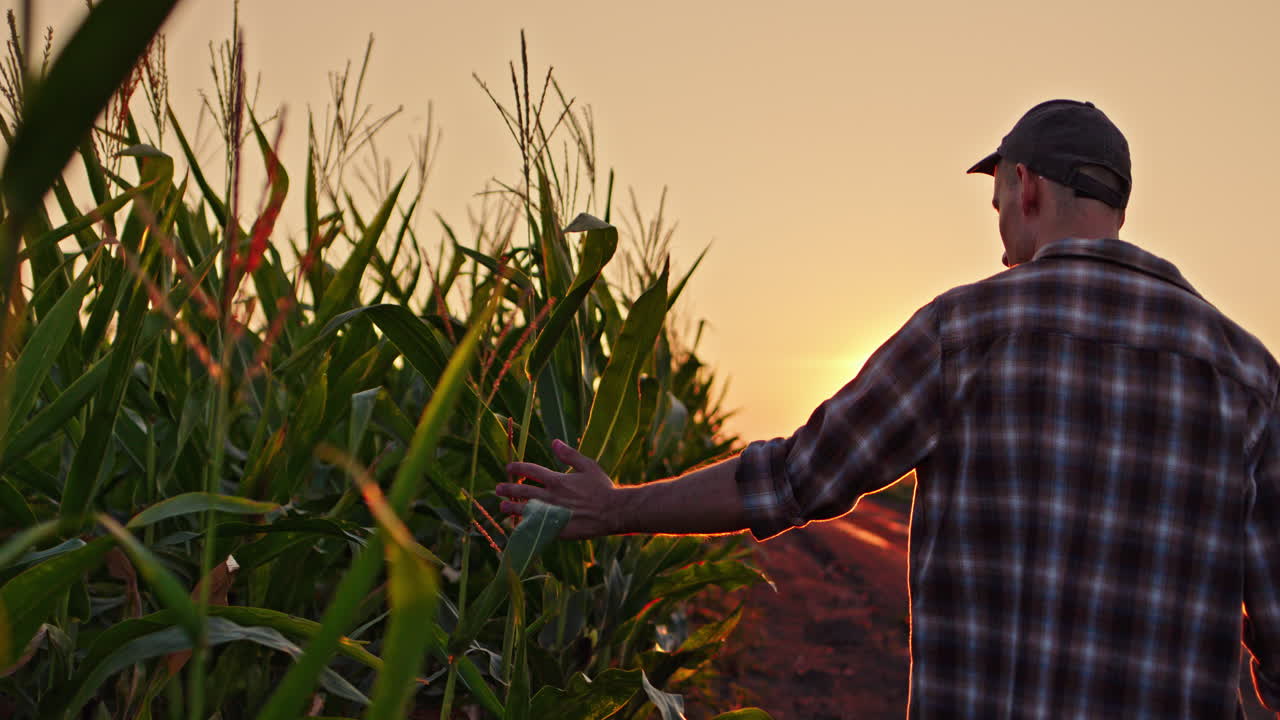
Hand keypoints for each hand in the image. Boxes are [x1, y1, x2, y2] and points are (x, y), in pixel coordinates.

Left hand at [497, 439, 619, 539]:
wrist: (612, 512)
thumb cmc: (603, 488)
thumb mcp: (588, 466)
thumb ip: (570, 455)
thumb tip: (554, 442)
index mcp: (557, 480)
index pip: (531, 471)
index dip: (518, 468)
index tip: (509, 467)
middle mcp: (550, 497)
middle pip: (523, 491)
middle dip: (508, 489)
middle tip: (498, 488)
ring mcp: (552, 514)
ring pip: (525, 510)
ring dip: (511, 508)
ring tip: (502, 506)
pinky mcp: (555, 529)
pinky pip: (535, 527)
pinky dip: (525, 525)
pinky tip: (518, 525)